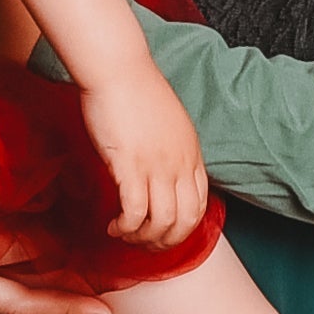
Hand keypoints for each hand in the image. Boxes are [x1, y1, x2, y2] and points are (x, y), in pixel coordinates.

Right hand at [77, 58, 212, 248]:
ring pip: (161, 222)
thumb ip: (172, 151)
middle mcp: (180, 163)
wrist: (118, 69)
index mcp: (192, 154)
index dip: (183, 228)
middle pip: (186, 221)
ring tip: (124, 234)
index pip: (201, 205)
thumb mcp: (169, 124)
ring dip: (142, 238)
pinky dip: (125, 228)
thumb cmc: (136, 91)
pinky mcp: (130, 166)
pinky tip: (113, 226)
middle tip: (144, 244)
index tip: (163, 233)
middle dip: (165, 242)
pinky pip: (134, 213)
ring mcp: (157, 166)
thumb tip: (163, 176)